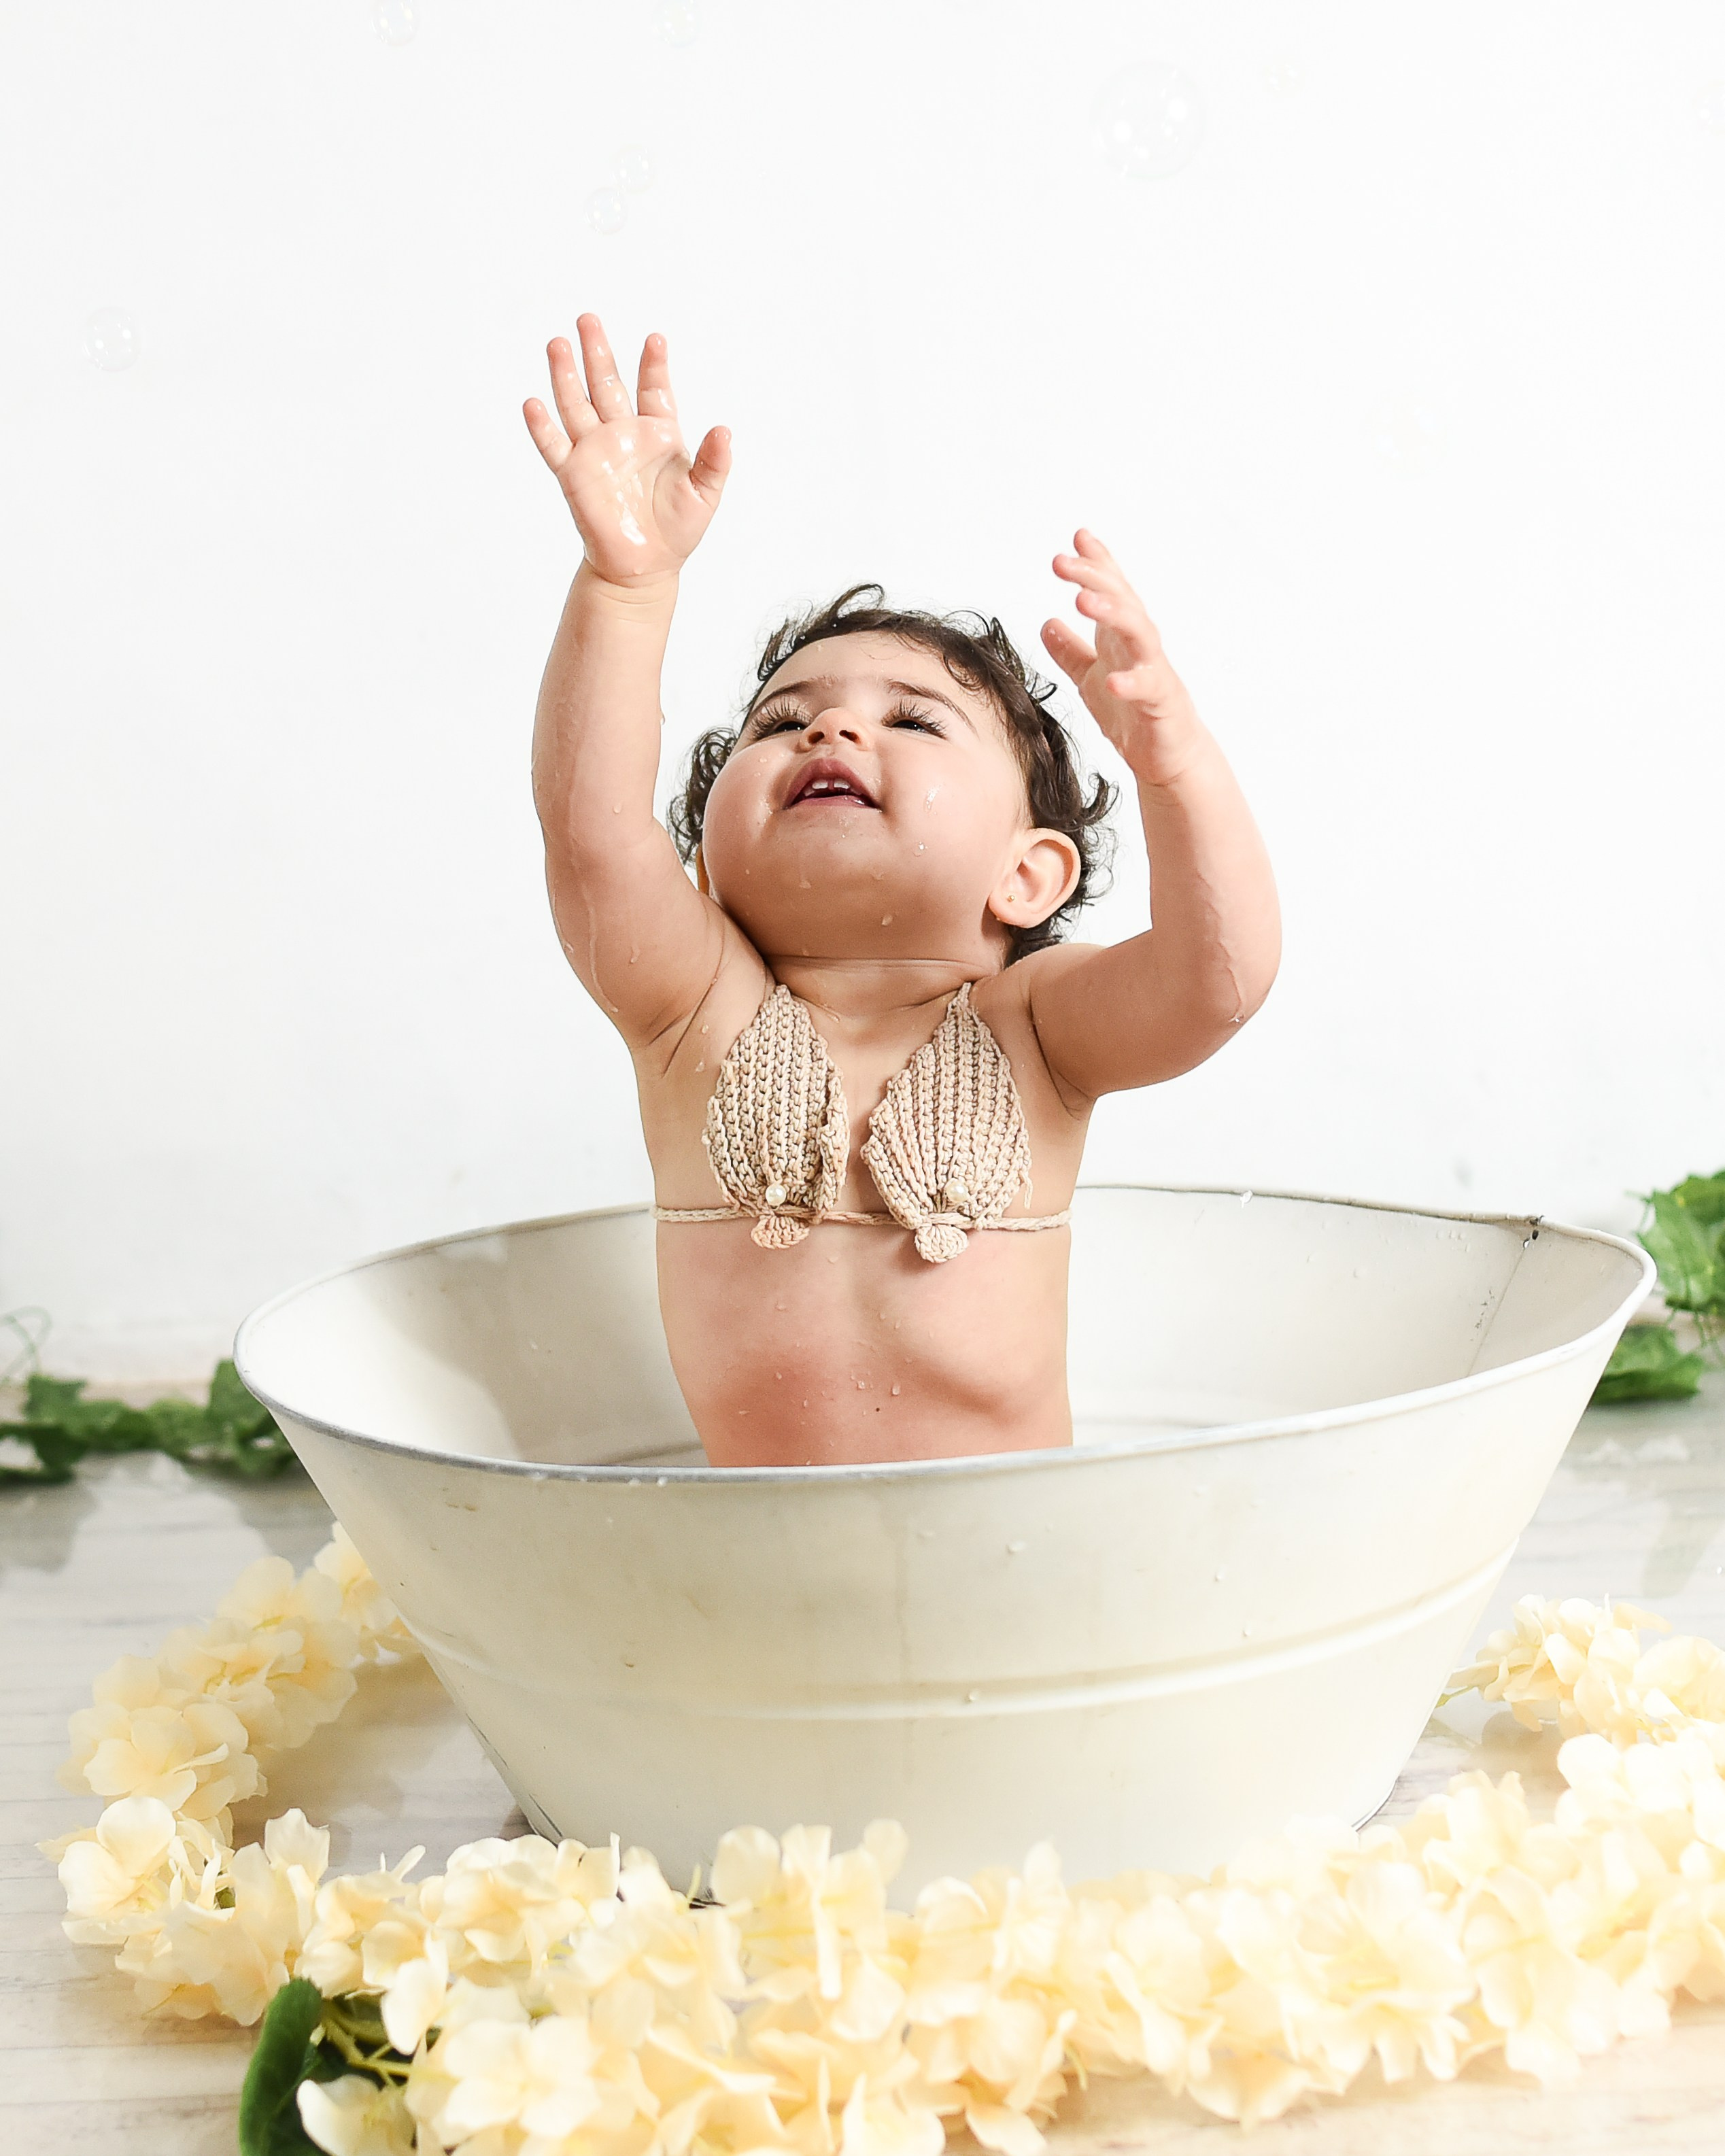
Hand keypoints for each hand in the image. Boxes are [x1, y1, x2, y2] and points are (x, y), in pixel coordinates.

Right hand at [523, 314, 729, 587]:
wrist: (645, 567)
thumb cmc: (677, 530)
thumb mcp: (705, 494)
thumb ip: (714, 461)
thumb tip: (725, 431)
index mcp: (658, 433)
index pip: (654, 389)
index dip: (653, 365)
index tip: (655, 339)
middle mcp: (623, 434)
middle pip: (607, 384)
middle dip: (598, 352)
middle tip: (588, 318)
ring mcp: (595, 452)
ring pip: (576, 404)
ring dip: (566, 375)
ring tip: (557, 344)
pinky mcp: (574, 475)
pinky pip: (554, 446)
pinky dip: (542, 427)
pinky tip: (533, 403)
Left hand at [1041, 531, 1201, 784]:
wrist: (1167, 756)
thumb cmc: (1133, 716)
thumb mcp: (1090, 679)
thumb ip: (1071, 652)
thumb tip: (1046, 623)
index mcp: (1122, 637)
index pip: (1111, 590)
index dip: (1096, 563)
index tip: (1077, 537)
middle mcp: (1141, 646)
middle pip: (1121, 599)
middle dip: (1093, 576)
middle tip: (1061, 562)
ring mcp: (1154, 671)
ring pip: (1138, 631)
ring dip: (1112, 613)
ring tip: (1083, 601)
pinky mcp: (1161, 703)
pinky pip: (1148, 688)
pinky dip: (1130, 683)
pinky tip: (1111, 682)